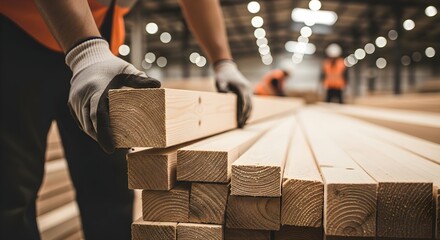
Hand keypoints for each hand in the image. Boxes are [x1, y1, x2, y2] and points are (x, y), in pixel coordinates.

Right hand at [66, 38, 160, 152]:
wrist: (87, 59)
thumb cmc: (111, 66)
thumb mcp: (126, 70)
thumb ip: (140, 79)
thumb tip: (158, 86)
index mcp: (96, 89)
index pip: (99, 115)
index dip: (104, 133)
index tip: (111, 149)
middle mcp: (83, 96)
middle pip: (91, 125)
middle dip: (103, 139)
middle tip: (118, 148)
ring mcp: (75, 101)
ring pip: (85, 126)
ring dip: (97, 135)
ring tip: (113, 142)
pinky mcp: (72, 105)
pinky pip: (81, 122)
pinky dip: (91, 129)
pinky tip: (103, 134)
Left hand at [214, 60, 251, 127]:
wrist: (226, 67)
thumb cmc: (221, 75)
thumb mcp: (219, 81)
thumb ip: (222, 88)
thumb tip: (225, 94)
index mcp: (241, 88)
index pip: (242, 104)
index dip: (241, 113)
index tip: (238, 122)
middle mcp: (247, 89)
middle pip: (249, 105)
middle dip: (246, 116)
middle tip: (241, 126)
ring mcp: (248, 89)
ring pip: (251, 104)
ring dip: (248, 114)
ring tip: (244, 123)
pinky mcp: (247, 90)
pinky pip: (250, 101)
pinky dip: (248, 109)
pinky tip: (245, 116)